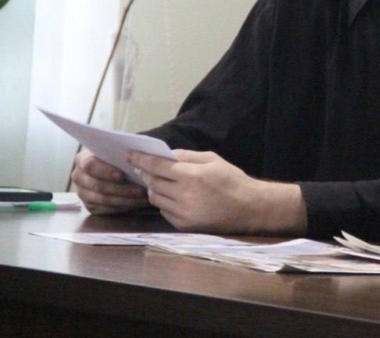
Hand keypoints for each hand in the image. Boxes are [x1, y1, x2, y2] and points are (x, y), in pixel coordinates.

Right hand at [72, 148, 149, 213]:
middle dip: (122, 189)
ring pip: (104, 200)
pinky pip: (106, 209)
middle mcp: (79, 177)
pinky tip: (137, 202)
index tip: (122, 175)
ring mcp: (83, 193)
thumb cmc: (117, 155)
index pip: (90, 165)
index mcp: (82, 159)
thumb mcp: (118, 149)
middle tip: (141, 190)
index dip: (106, 171)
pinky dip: (123, 206)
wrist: (114, 166)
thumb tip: (135, 154)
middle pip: (98, 186)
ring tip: (143, 197)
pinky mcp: (90, 205)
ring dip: (126, 199)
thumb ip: (121, 151)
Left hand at [129, 150, 305, 233]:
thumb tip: (165, 156)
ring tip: (159, 182)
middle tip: (142, 168)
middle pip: (152, 183)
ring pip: (155, 198)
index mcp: (192, 176)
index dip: (141, 160)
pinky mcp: (183, 225)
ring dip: (153, 188)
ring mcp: (183, 213)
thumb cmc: (232, 180)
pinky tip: (173, 196)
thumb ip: (187, 156)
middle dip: (145, 173)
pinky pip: (164, 211)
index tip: (130, 155)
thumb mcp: (213, 159)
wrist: (249, 208)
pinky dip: (164, 202)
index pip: (157, 166)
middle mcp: (184, 196)